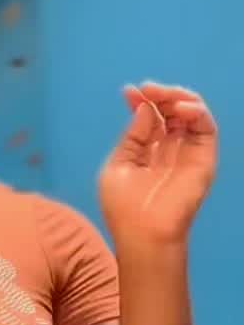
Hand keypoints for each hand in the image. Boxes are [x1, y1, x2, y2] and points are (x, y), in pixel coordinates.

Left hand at [99, 81, 217, 252]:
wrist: (144, 234)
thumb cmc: (124, 208)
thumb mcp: (118, 165)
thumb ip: (132, 137)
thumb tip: (143, 108)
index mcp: (147, 151)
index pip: (150, 118)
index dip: (142, 101)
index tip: (131, 91)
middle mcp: (169, 149)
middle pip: (170, 111)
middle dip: (159, 95)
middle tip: (147, 89)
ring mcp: (187, 153)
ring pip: (191, 113)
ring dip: (178, 97)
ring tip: (163, 95)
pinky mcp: (204, 159)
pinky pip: (206, 127)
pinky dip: (196, 111)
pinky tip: (179, 108)